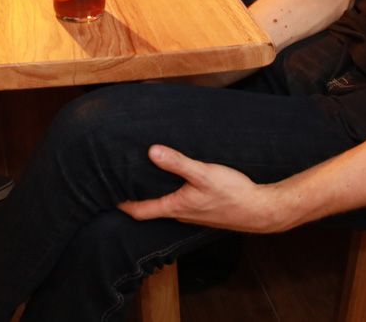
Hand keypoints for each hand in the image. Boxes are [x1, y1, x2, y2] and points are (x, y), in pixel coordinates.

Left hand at [117, 145, 290, 233]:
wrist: (261, 210)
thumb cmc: (233, 194)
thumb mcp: (204, 174)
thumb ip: (178, 163)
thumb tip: (151, 151)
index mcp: (175, 207)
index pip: (139, 211)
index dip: (121, 203)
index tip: (104, 193)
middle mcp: (181, 214)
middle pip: (149, 209)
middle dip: (134, 196)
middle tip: (119, 180)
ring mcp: (193, 213)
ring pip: (165, 205)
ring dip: (153, 194)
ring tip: (142, 177)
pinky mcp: (204, 209)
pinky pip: (180, 202)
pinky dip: (170, 192)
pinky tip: (175, 180)